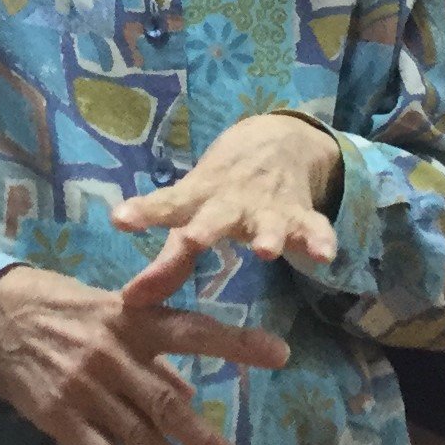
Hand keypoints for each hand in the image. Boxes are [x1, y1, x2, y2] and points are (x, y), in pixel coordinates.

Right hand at [0, 265, 289, 444]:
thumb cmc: (66, 308)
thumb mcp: (114, 310)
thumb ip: (153, 349)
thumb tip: (189, 393)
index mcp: (135, 318)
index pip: (195, 330)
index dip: (237, 342)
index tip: (280, 354)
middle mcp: (115, 352)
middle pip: (169, 402)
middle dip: (206, 439)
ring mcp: (85, 385)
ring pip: (138, 434)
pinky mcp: (56, 413)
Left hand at [111, 114, 342, 308]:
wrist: (276, 140)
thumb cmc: (221, 189)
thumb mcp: (194, 216)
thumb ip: (166, 265)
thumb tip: (128, 304)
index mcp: (200, 199)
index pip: (167, 205)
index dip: (144, 212)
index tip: (120, 220)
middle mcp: (232, 201)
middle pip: (217, 215)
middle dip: (207, 229)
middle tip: (194, 239)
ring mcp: (268, 206)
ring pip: (268, 222)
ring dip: (268, 235)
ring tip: (265, 251)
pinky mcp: (301, 214)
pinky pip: (313, 227)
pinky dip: (320, 239)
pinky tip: (325, 256)